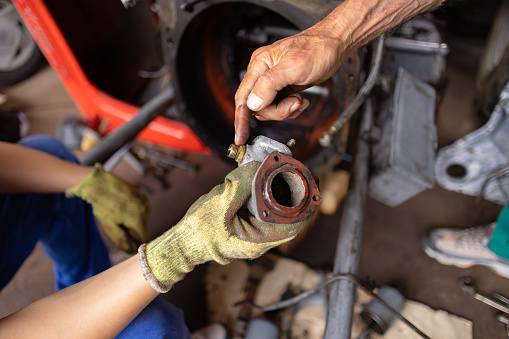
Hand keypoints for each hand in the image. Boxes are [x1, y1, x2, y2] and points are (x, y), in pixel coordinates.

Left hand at [66, 163, 148, 252]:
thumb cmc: (102, 206)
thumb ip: (122, 240)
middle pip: (142, 228)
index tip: (126, 241)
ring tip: (118, 213)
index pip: (143, 239)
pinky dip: (133, 211)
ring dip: (132, 220)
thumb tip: (131, 250)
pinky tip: (121, 205)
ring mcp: (145, 201)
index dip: (134, 243)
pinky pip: (141, 209)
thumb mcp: (110, 226)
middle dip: (132, 230)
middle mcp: (146, 210)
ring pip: (142, 218)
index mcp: (138, 220)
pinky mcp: (142, 195)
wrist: (98, 182)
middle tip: (117, 223)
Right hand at [138, 161, 312, 292]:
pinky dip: (271, 199)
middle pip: (291, 217)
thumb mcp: (220, 201)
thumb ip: (242, 183)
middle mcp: (262, 241)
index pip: (294, 221)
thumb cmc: (199, 228)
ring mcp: (257, 237)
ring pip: (280, 215)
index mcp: (259, 239)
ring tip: (286, 174)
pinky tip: (267, 184)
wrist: (184, 243)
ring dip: (284, 195)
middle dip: (296, 193)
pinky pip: (267, 214)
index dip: (306, 200)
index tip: (310, 180)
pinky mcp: (251, 231)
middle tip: (298, 171)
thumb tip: (259, 166)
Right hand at [234, 23, 346, 144]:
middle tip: (293, 103)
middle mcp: (263, 74)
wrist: (333, 45)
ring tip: (299, 99)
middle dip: (277, 111)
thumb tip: (253, 103)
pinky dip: (291, 108)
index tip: (240, 138)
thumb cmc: (316, 48)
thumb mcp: (292, 66)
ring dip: (286, 110)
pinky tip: (301, 99)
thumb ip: (269, 85)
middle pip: (258, 107)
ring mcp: (273, 81)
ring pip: (270, 109)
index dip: (240, 120)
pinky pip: (280, 106)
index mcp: (259, 65)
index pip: (243, 97)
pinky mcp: (283, 87)